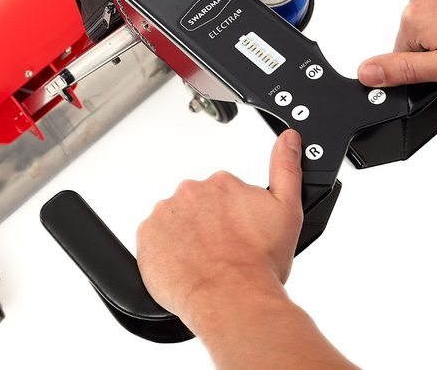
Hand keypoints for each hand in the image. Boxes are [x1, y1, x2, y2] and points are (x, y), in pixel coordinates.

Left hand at [136, 130, 303, 327]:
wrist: (232, 298)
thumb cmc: (259, 264)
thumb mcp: (287, 211)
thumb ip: (286, 168)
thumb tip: (289, 139)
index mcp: (221, 183)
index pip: (222, 196)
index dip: (231, 220)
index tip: (237, 236)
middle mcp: (190, 192)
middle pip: (197, 208)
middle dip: (207, 226)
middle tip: (222, 252)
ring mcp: (165, 213)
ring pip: (174, 223)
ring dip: (185, 238)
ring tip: (204, 263)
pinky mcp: (146, 236)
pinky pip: (153, 240)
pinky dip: (165, 252)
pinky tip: (184, 266)